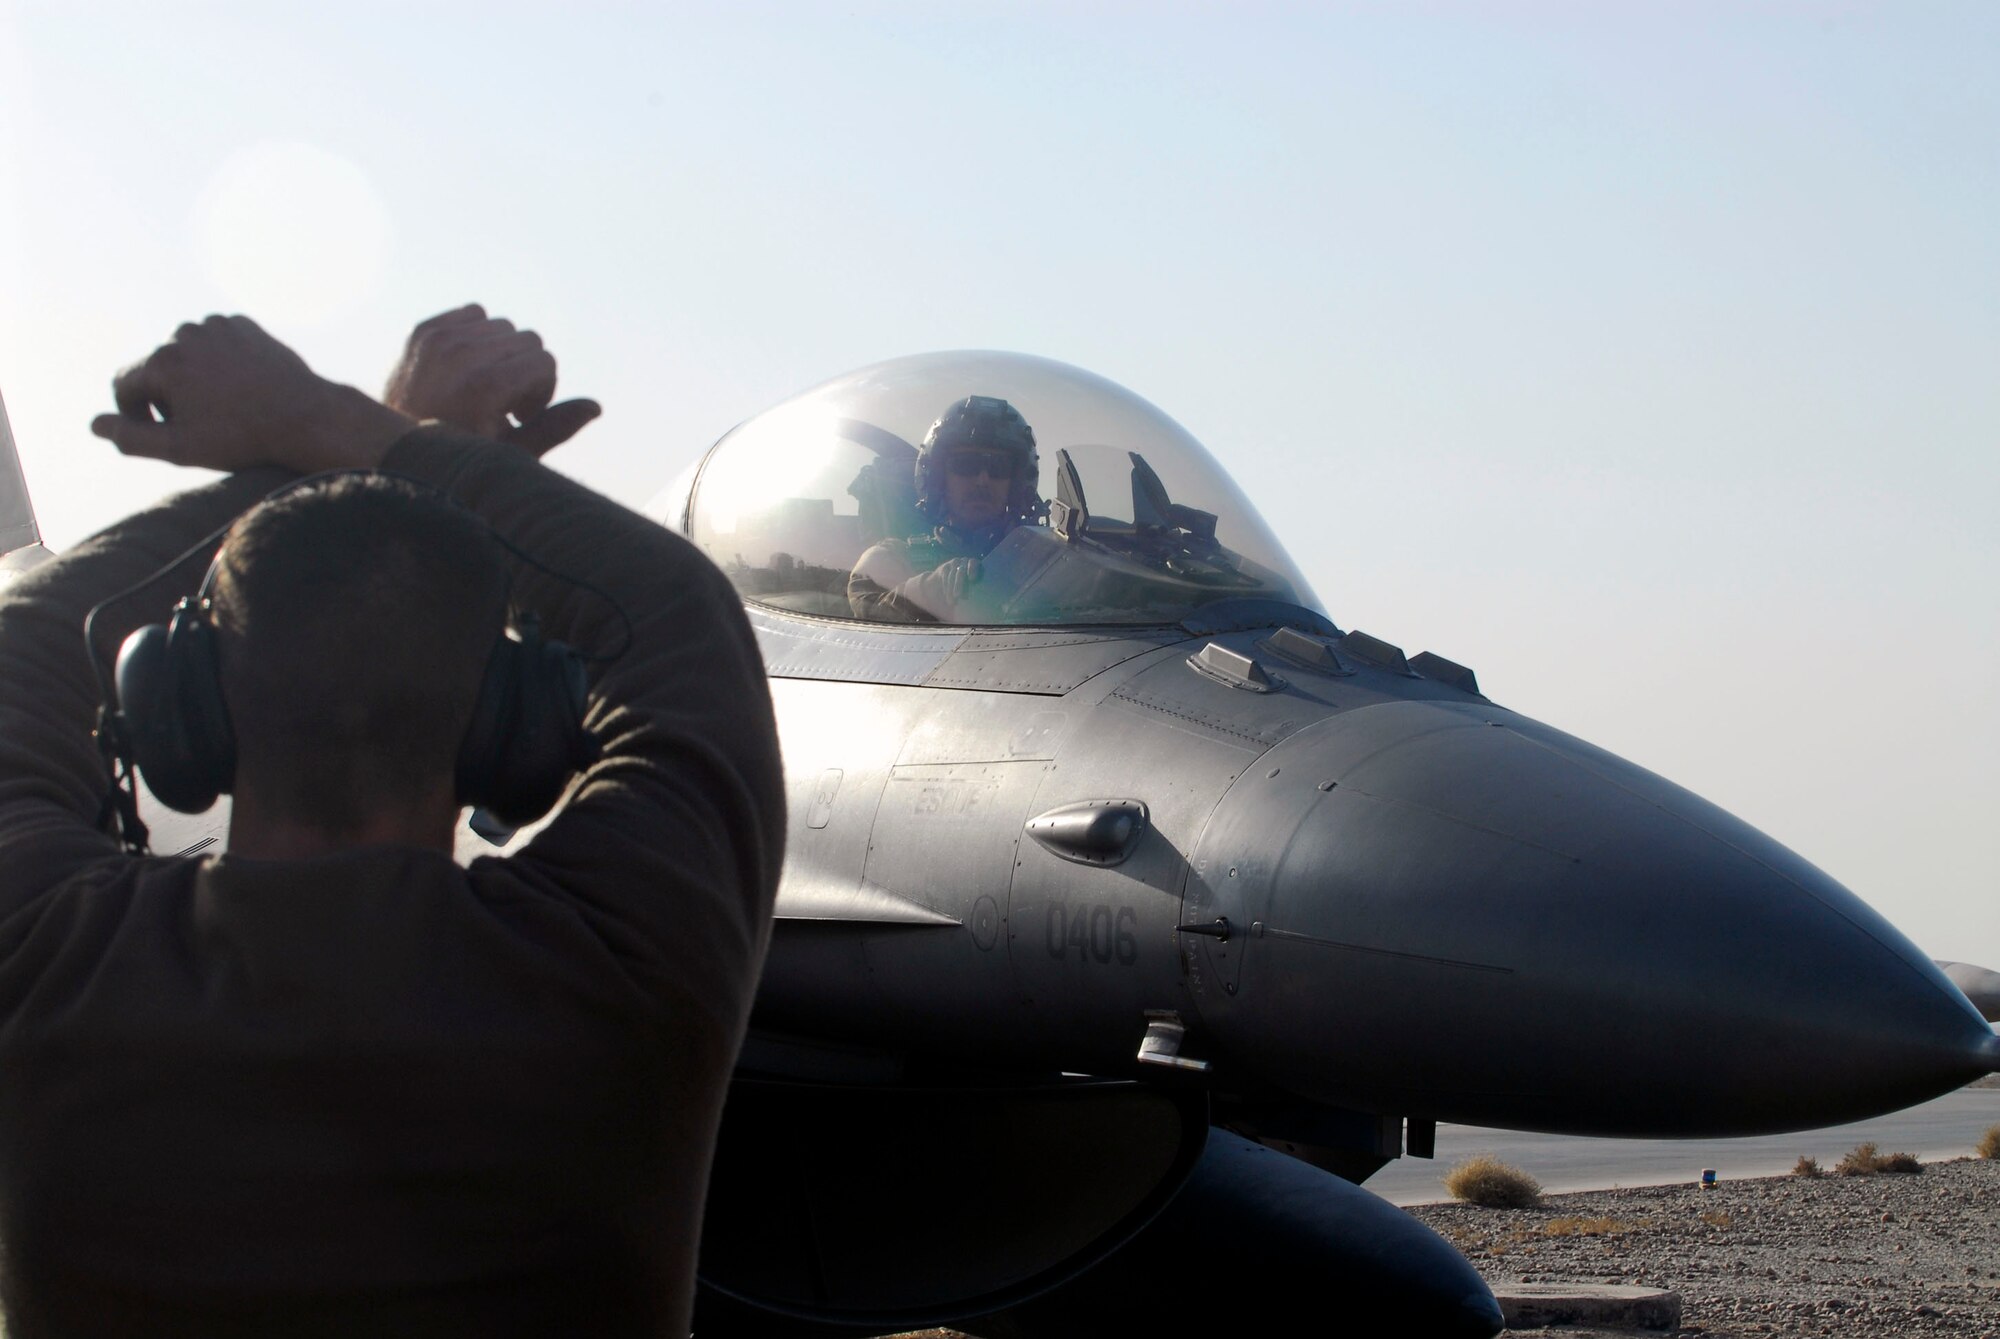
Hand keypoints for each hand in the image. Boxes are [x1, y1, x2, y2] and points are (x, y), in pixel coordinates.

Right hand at [90, 315, 413, 473]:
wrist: (306, 418)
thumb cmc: (242, 438)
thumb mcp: (180, 448)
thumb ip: (131, 437)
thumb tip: (96, 424)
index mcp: (163, 361)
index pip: (126, 386)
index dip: (138, 415)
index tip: (165, 433)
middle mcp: (185, 334)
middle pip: (157, 368)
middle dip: (168, 396)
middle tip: (201, 423)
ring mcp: (216, 324)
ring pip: (187, 354)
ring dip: (193, 377)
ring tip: (222, 405)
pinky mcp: (242, 323)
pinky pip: (215, 343)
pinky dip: (219, 362)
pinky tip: (240, 386)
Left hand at [384, 304, 599, 456]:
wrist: (389, 447)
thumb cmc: (458, 458)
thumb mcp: (512, 453)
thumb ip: (555, 427)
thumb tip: (595, 406)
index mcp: (488, 384)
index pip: (545, 360)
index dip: (541, 390)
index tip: (519, 415)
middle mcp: (462, 353)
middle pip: (527, 340)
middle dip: (525, 371)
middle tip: (503, 404)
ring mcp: (439, 338)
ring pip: (502, 326)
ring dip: (502, 353)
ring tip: (483, 387)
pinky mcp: (424, 330)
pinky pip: (473, 313)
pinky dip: (478, 336)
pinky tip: (466, 368)